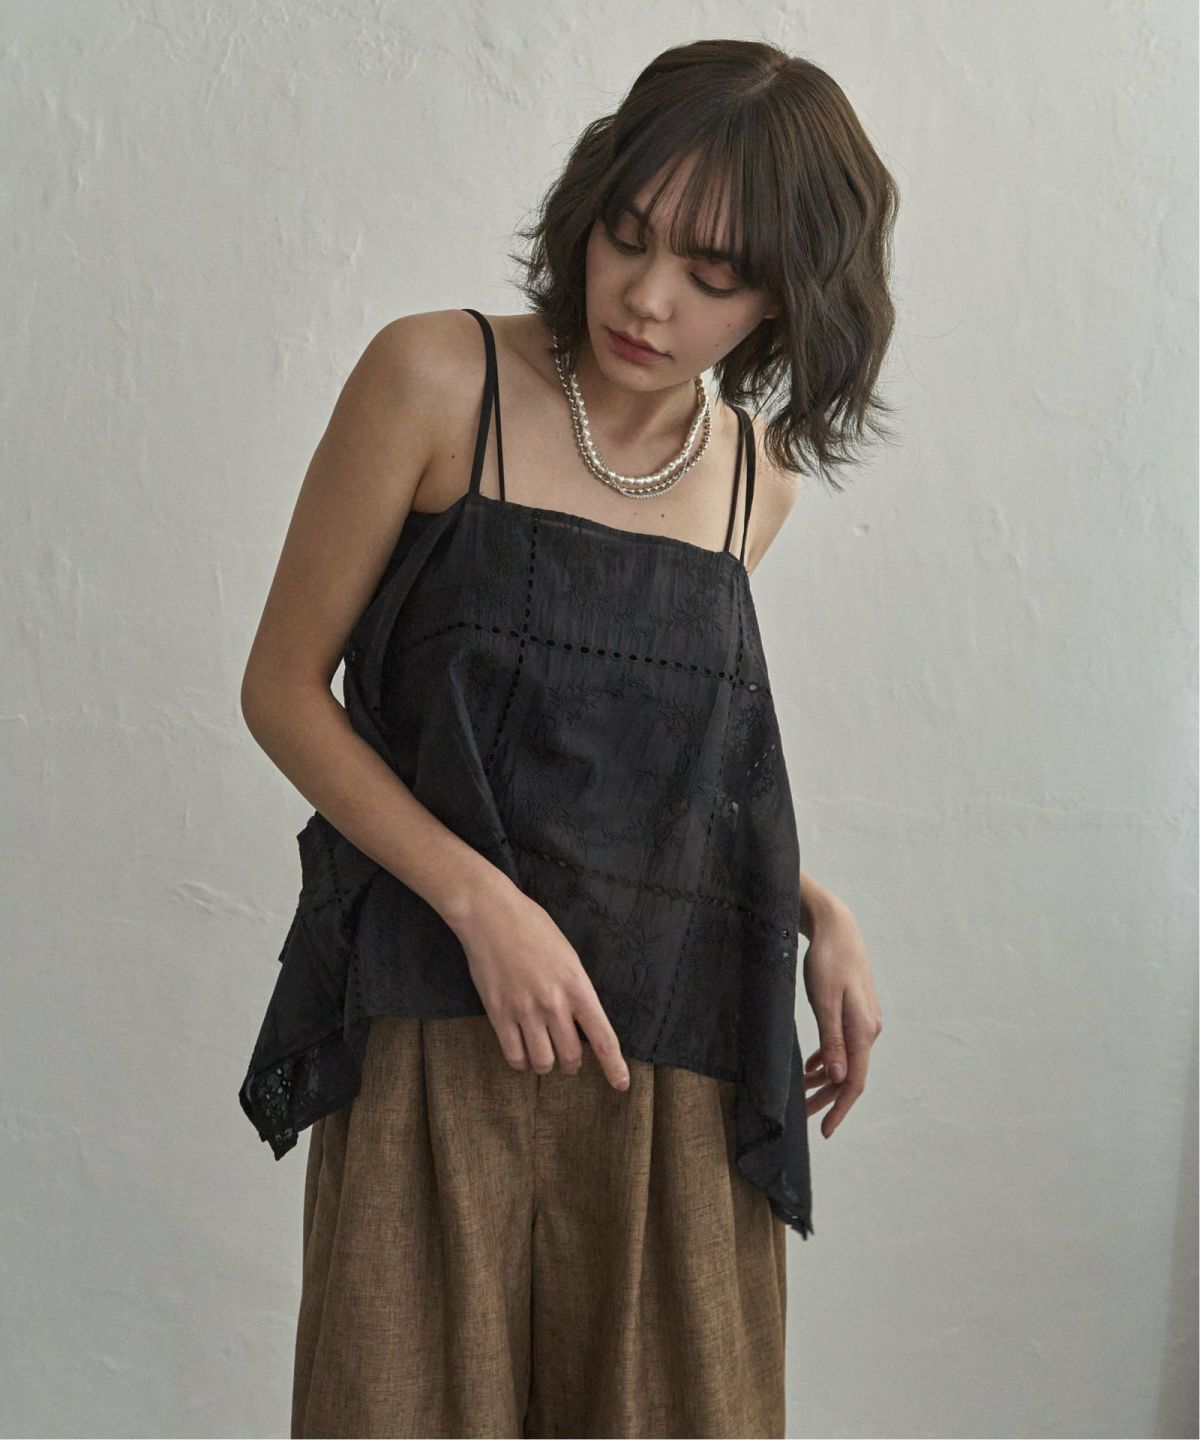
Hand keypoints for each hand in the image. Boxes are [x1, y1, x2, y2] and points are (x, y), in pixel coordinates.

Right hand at [447, 869, 631, 1092]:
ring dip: (545, 1066)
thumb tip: (579, 1020)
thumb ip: (575, 989)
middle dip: (572, 1064)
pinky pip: (514, 1056)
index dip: (614, 1066)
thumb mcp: (568, 955)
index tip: (621, 1085)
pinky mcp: (498, 1015)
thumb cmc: (533, 927)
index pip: (602, 1037)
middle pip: (571, 1057)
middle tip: (568, 1061)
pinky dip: (521, 1063)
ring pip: (542, 1062)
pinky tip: (523, 1055)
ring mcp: (525, 1011)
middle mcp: (554, 1004)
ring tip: (543, 1056)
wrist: (492, 915)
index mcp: (577, 986)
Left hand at [800, 893, 881, 1137]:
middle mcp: (869, 1029)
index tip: (825, 1131)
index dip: (839, 1109)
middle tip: (802, 1116)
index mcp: (864, 1030)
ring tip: (800, 1094)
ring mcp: (864, 1019)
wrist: (837, 926)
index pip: (854, 1082)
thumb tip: (838, 1078)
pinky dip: (826, 1059)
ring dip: (824, 1080)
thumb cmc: (828, 960)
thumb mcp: (824, 1001)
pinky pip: (842, 1044)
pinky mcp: (854, 1010)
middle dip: (826, 1099)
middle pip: (850, 1075)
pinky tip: (810, 1068)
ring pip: (845, 1061)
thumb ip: (831, 1041)